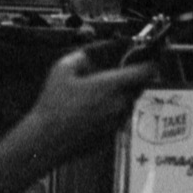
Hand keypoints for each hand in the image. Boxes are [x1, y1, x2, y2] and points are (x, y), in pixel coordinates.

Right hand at [29, 49, 155, 162]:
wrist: (45, 141)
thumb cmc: (53, 106)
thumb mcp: (62, 69)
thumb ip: (83, 55)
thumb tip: (95, 51)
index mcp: (112, 86)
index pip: (147, 71)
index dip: (148, 61)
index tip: (142, 57)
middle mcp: (120, 104)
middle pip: (140, 86)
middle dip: (133, 77)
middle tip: (117, 73)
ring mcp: (117, 122)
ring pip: (130, 102)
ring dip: (122, 94)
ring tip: (98, 93)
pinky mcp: (111, 136)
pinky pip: (119, 117)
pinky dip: (113, 110)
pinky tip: (92, 109)